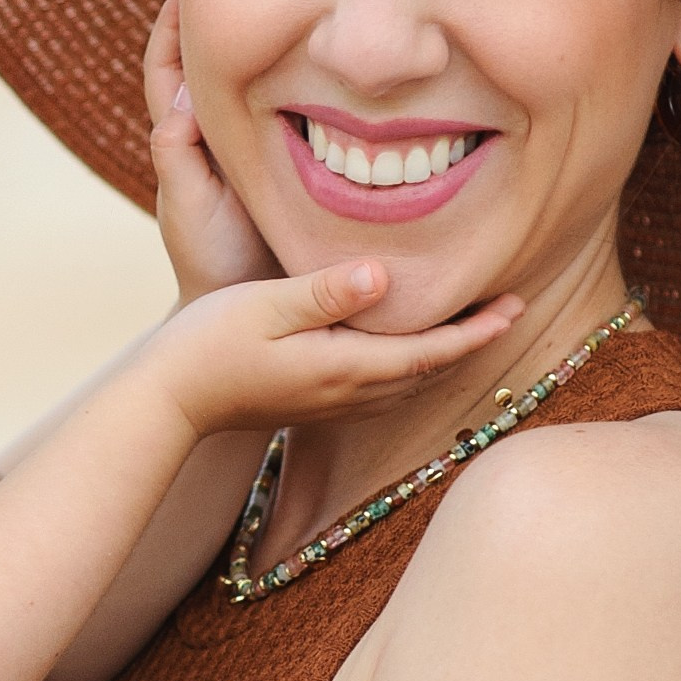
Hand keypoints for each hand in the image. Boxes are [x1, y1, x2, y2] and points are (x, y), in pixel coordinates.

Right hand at [144, 260, 524, 445]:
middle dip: (471, 341)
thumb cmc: (207, 343)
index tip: (514, 306)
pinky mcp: (314, 403)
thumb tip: (384, 277)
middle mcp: (346, 393)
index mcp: (343, 366)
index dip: (476, 330)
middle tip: (510, 306)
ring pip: (407, 382)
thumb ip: (326, 292)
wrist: (166, 400)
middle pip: (428, 369)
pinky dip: (411, 366)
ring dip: (443, 355)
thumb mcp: (264, 305)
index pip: (429, 351)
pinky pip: (382, 388)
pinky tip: (410, 350)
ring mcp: (330, 404)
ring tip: (472, 324)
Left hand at [146, 0, 279, 299]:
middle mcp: (219, 135)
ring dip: (270, 38)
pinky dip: (307, 80)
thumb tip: (183, 99)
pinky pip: (298, 111)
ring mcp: (255, 147)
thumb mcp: (189, 210)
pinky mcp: (292, 162)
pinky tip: (334, 56)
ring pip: (258, 80)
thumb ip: (180, 156)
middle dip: (223, 11)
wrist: (256, 317)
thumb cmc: (212, 264)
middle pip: (212, 59)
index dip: (173, 20)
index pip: (168, 65)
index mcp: (187, 139)